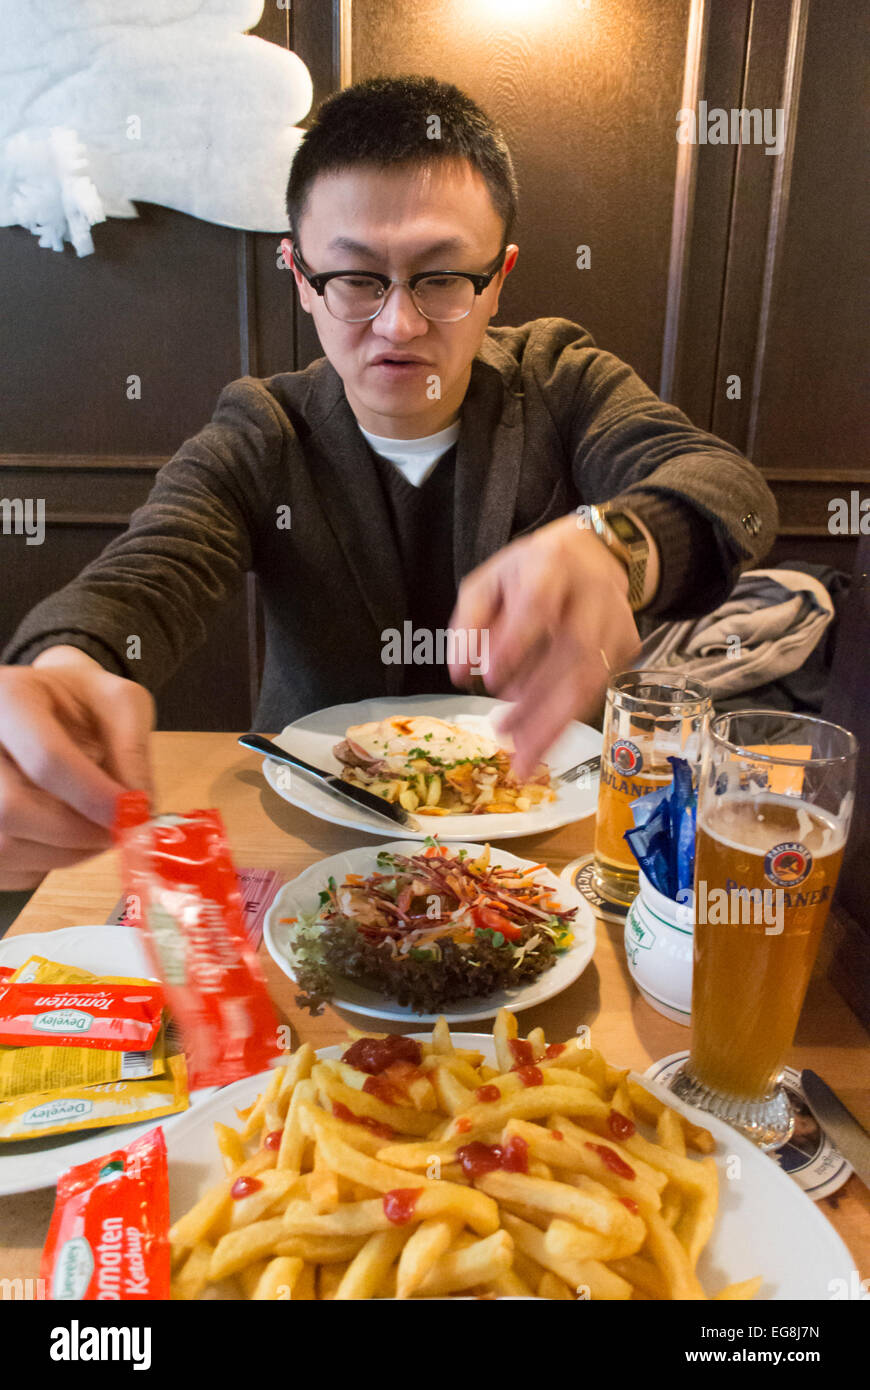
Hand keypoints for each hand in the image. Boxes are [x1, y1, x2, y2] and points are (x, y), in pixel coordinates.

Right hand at [0, 647, 154, 889]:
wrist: (39, 708)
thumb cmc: (77, 703)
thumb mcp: (117, 702)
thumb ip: (133, 749)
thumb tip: (138, 805)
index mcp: (9, 699)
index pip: (45, 758)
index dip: (93, 796)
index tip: (131, 814)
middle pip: (12, 811)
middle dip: (78, 834)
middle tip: (118, 833)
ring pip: (6, 845)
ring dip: (66, 853)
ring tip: (94, 829)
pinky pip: (6, 866)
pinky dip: (44, 863)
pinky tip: (62, 835)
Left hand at [448, 515, 641, 777]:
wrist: (592, 555)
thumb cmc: (529, 573)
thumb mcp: (487, 583)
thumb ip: (468, 624)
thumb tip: (460, 675)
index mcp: (551, 564)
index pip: (537, 603)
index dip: (517, 641)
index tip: (491, 679)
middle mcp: (593, 591)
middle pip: (574, 651)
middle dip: (541, 703)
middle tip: (509, 742)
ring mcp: (617, 619)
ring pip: (591, 678)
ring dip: (555, 722)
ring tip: (522, 754)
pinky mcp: (628, 645)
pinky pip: (598, 688)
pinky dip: (568, 717)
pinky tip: (540, 735)